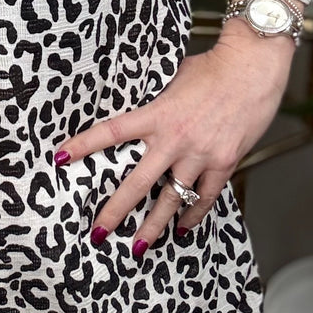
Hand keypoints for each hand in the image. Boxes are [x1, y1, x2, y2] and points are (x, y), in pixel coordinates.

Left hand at [53, 19, 294, 258]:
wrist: (253, 67)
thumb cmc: (213, 66)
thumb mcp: (174, 79)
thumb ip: (157, 103)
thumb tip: (143, 115)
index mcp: (157, 113)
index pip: (111, 131)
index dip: (83, 145)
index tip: (59, 158)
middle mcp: (175, 138)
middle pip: (138, 182)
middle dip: (115, 210)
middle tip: (97, 233)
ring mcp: (201, 154)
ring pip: (171, 198)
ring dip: (154, 225)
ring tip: (138, 246)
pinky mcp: (224, 162)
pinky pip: (205, 197)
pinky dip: (192, 214)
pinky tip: (182, 228)